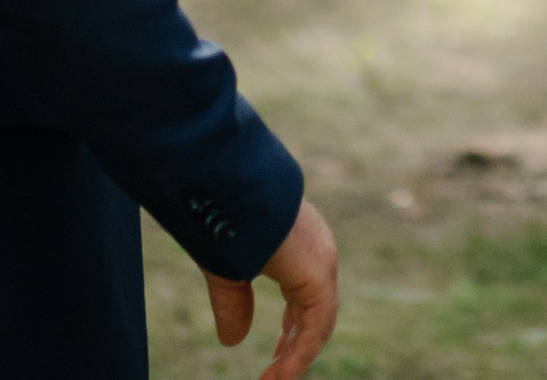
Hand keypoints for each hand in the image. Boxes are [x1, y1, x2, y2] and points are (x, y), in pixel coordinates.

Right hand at [202, 198, 338, 379]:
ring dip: (296, 358)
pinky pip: (316, 325)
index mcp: (300, 247)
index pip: (305, 298)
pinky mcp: (318, 274)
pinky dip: (300, 354)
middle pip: (314, 313)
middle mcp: (317, 254)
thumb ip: (233, 305)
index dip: (292, 330)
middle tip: (277, 374)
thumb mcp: (227, 269)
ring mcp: (321, 262)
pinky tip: (282, 375)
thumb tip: (233, 342)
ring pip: (318, 324)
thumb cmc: (224, 215)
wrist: (229, 186)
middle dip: (295, 346)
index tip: (277, 354)